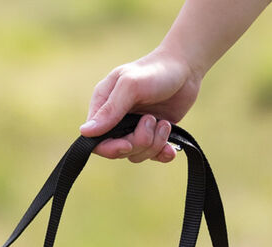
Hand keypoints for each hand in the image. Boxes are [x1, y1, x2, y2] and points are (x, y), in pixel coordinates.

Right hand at [80, 49, 201, 162]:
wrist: (187, 66)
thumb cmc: (156, 71)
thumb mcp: (130, 86)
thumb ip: (109, 110)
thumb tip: (85, 132)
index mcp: (103, 107)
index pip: (95, 141)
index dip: (110, 148)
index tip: (127, 144)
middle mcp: (115, 121)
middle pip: (117, 152)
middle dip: (138, 143)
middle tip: (152, 120)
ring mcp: (134, 129)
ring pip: (135, 155)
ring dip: (154, 143)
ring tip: (164, 123)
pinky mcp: (152, 134)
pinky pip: (151, 156)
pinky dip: (162, 153)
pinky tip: (170, 148)